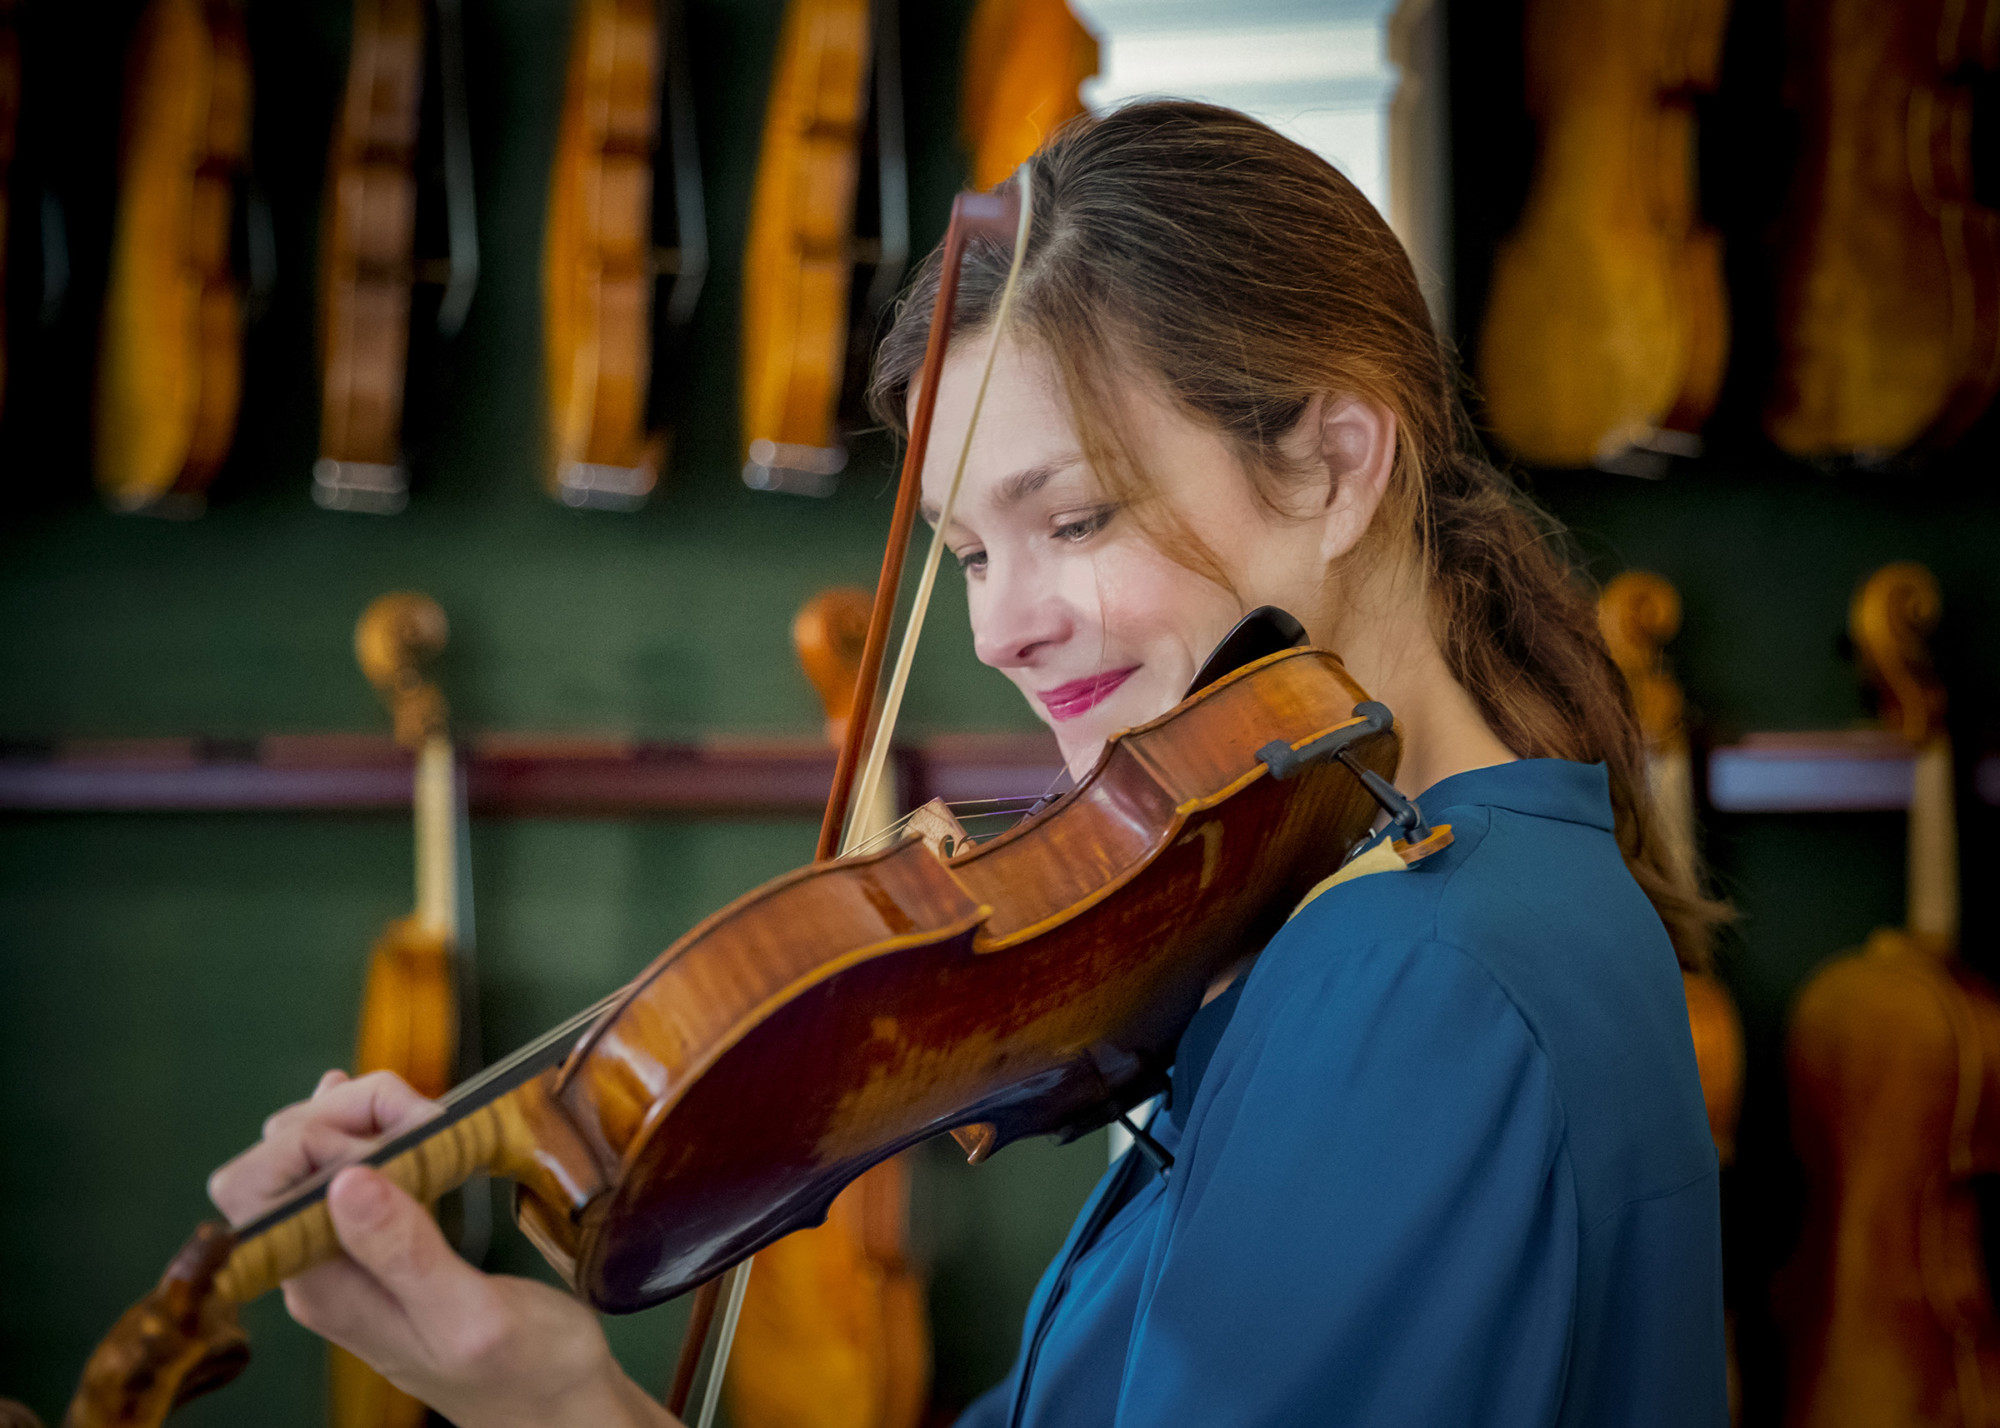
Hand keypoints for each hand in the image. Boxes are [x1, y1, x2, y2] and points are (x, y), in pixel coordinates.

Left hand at [208, 1070, 678, 1427]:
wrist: (553, 1405)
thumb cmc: (525, 1368)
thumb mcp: (471, 1314)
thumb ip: (407, 1252)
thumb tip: (344, 1180)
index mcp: (324, 1287)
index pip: (253, 1189)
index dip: (311, 1139)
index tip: (398, 1133)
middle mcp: (317, 1268)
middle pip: (275, 1161)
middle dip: (340, 1117)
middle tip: (424, 1118)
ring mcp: (344, 1255)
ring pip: (307, 1157)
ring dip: (358, 1119)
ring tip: (426, 1120)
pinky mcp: (377, 1244)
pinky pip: (343, 1170)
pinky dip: (367, 1130)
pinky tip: (396, 1114)